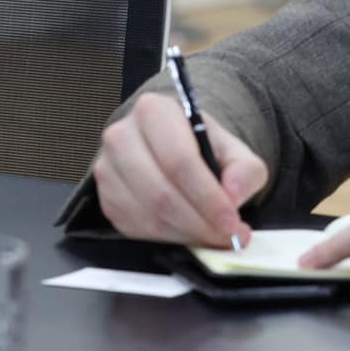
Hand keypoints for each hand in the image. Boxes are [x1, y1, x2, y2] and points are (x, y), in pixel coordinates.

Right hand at [93, 91, 267, 248]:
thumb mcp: (234, 150)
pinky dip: (167, 239)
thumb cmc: (201, 146)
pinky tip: (188, 233)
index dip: (208, 197)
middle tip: (227, 237)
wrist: (173, 146)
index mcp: (154, 111)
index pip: (179, 160)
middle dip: (199, 223)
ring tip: (213, 237)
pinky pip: (135, 229)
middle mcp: (122, 135)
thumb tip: (232, 194)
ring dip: (186, 235)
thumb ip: (244, 169)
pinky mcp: (106, 197)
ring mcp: (107, 168)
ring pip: (147, 215)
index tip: (232, 222)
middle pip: (160, 192)